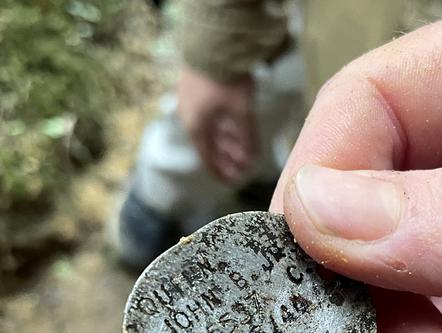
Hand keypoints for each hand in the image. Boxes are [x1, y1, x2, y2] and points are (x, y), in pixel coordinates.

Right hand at [177, 66, 257, 182]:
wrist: (213, 43)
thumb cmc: (226, 81)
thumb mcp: (242, 112)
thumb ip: (247, 139)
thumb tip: (251, 161)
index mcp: (196, 128)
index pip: (208, 159)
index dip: (222, 172)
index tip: (233, 181)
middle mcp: (190, 117)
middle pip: (210, 144)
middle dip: (228, 157)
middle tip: (242, 166)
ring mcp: (192, 101)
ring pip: (212, 128)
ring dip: (227, 141)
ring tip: (241, 148)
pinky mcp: (197, 87)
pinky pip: (210, 114)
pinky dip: (223, 124)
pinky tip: (235, 125)